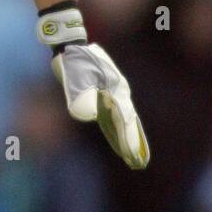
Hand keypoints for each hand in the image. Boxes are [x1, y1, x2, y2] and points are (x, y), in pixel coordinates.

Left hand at [36, 3, 149, 169]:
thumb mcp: (76, 77)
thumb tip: (87, 116)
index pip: (123, 119)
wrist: (73, 48)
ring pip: (124, 122)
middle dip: (133, 144)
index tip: (132, 155)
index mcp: (114, 90)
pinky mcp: (106, 97)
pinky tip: (118, 144)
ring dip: (128, 140)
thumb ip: (81, 95)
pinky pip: (115, 118)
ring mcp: (114, 94)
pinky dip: (118, 132)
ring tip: (135, 159)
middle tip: (139, 163)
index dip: (127, 139)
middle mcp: (118, 93)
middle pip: (128, 123)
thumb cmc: (74, 63)